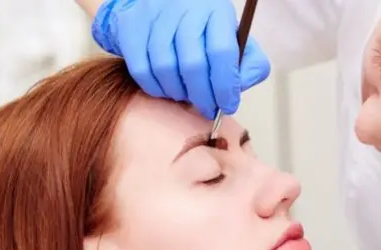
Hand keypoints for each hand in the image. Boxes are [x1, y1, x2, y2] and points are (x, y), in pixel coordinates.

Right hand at [91, 0, 270, 118]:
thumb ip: (247, 64)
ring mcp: (156, 17)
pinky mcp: (132, 27)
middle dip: (202, 96)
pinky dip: (156, 89)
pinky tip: (166, 90)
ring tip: (187, 96)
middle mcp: (185, 8)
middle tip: (207, 109)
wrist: (161, 7)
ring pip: (164, 68)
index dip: (225, 86)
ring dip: (178, 93)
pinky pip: (141, 70)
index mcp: (216, 10)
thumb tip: (238, 88)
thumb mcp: (233, 39)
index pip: (222, 52)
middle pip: (192, 64)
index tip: (228, 105)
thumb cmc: (203, 32)